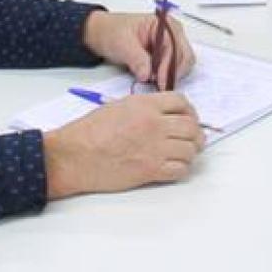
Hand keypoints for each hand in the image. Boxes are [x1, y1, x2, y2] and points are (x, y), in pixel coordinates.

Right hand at [42, 92, 203, 197]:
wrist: (76, 156)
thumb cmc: (90, 132)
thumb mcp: (118, 107)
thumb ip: (144, 108)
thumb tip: (162, 115)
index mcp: (146, 105)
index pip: (181, 102)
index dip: (189, 110)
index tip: (189, 118)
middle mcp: (155, 124)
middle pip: (191, 127)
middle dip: (195, 133)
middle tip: (193, 139)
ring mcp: (155, 148)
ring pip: (190, 149)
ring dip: (190, 152)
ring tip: (184, 154)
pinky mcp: (151, 170)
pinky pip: (180, 169)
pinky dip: (182, 169)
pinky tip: (175, 167)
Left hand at [82, 10, 194, 86]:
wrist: (102, 35)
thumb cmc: (112, 31)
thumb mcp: (122, 43)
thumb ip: (136, 58)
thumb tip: (147, 74)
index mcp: (165, 25)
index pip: (176, 47)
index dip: (170, 66)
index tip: (160, 81)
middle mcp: (172, 35)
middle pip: (185, 58)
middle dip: (172, 73)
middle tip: (158, 87)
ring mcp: (170, 46)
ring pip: (181, 67)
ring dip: (170, 77)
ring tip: (154, 84)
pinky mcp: (164, 57)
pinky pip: (172, 71)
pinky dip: (166, 78)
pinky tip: (154, 82)